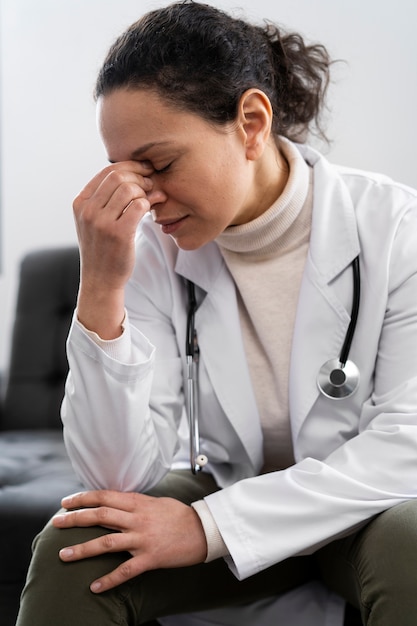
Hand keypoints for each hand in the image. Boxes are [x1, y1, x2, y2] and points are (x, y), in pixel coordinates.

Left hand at [53, 490, 207, 592]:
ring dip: (82, 549)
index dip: (83, 498)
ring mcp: (143, 539)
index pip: (105, 496)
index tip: (66, 501)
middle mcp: (138, 519)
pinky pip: (125, 571)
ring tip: (63, 554)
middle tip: (57, 521)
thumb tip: (115, 502)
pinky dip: (108, 580)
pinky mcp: (150, 558)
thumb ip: (135, 503)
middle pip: (100, 516)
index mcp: (139, 502)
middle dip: (75, 518)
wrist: (203, 530)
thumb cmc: (180, 515)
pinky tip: (94, 587)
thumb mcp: (156, 501)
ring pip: (107, 543)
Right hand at [73, 161, 153, 336]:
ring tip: (153, 197)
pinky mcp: (119, 234)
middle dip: (140, 175)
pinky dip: (149, 203)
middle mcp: (88, 211)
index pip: (106, 172)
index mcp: (80, 203)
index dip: (130, 166)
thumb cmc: (102, 249)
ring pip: (129, 189)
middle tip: (152, 183)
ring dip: (146, 190)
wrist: (100, 280)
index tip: (145, 170)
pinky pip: (139, 205)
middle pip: (118, 176)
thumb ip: (103, 199)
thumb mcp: (92, 222)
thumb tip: (130, 174)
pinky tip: (153, 208)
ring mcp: (102, 222)